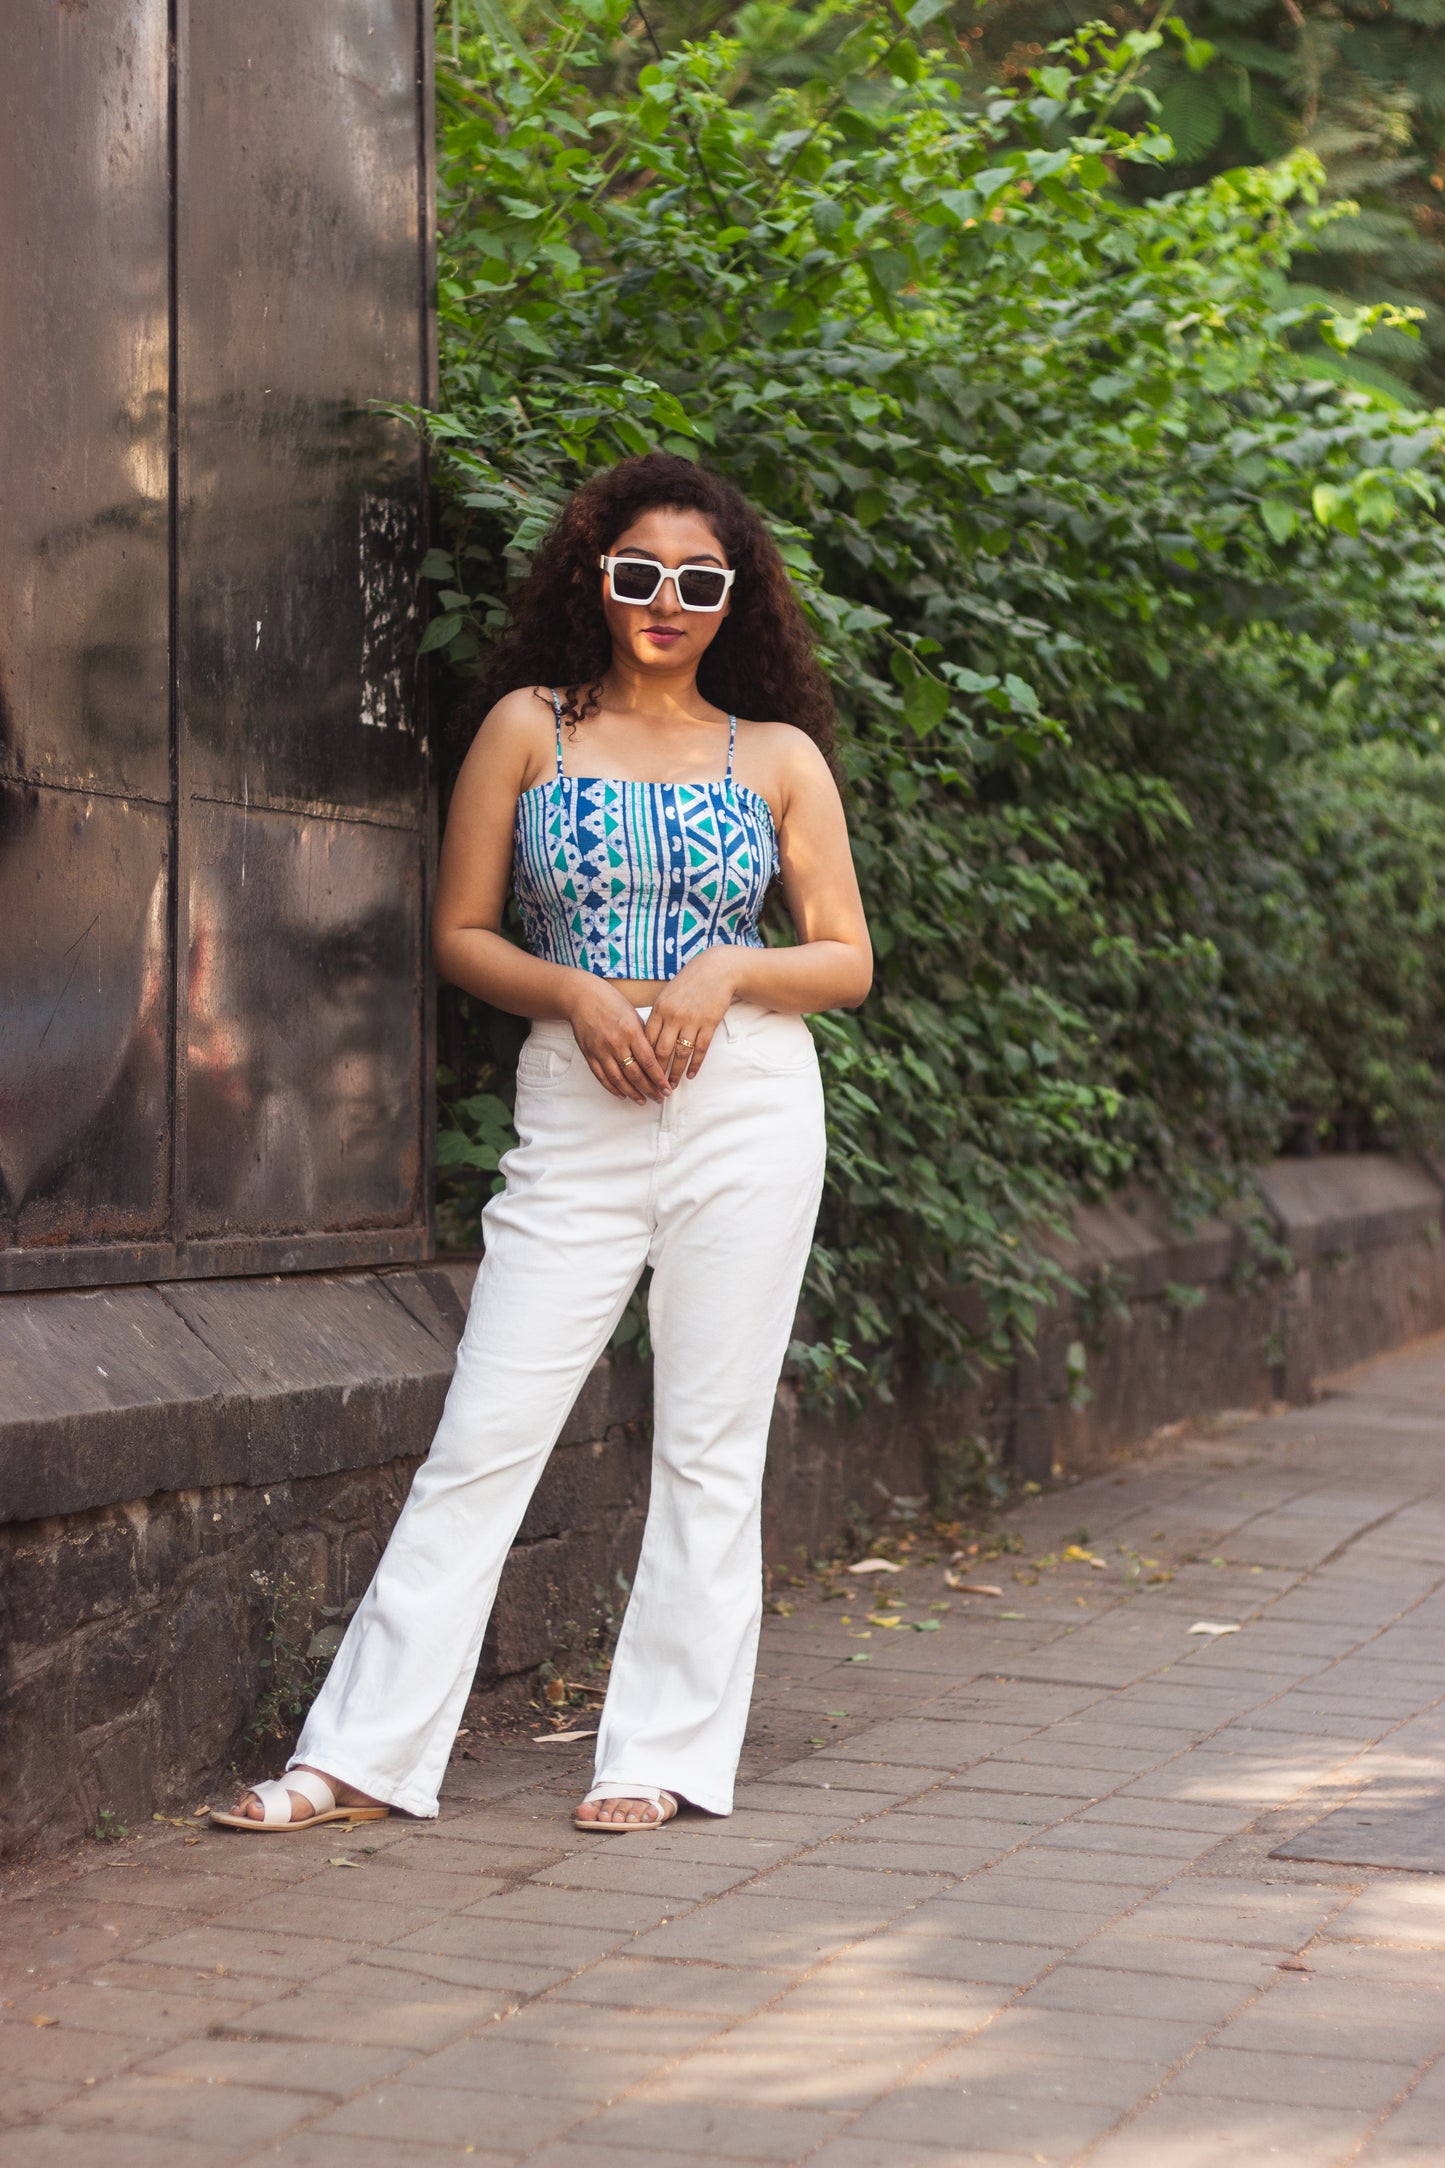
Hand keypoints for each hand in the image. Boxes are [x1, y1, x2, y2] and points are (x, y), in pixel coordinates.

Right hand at [565, 975, 670, 1102]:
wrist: (582, 998)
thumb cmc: (611, 1002)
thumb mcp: (633, 1015)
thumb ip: (643, 1036)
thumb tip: (655, 1058)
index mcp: (631, 1032)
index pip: (648, 1062)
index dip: (658, 1078)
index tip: (667, 1088)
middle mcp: (616, 1043)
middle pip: (635, 1074)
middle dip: (649, 1089)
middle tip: (659, 1098)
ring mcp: (601, 1050)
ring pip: (618, 1079)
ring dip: (632, 1093)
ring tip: (643, 1100)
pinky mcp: (589, 1054)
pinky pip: (602, 1077)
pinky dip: (612, 1088)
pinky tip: (622, 1095)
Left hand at [644, 948, 739, 1082]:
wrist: (717, 970)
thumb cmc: (689, 983)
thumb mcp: (667, 995)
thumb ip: (657, 1016)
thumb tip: (646, 1039)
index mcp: (659, 1009)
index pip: (647, 1040)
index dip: (643, 1060)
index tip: (640, 1073)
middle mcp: (673, 1016)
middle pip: (661, 1051)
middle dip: (657, 1073)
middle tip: (654, 1087)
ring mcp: (692, 1021)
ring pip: (681, 1054)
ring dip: (676, 1073)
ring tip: (672, 1086)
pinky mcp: (709, 1024)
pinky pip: (700, 1050)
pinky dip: (695, 1065)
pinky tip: (691, 1075)